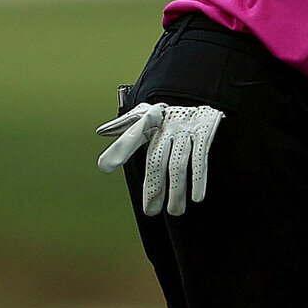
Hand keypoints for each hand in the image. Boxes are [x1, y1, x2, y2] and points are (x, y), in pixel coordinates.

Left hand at [96, 103, 223, 215]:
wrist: (206, 97)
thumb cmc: (170, 114)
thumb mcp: (148, 114)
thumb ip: (125, 125)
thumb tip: (101, 131)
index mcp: (150, 120)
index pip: (132, 134)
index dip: (120, 149)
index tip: (105, 166)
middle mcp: (166, 124)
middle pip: (156, 159)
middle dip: (153, 187)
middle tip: (151, 211)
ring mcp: (185, 129)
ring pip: (178, 164)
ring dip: (176, 190)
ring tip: (174, 210)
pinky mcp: (204, 132)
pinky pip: (200, 159)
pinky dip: (199, 179)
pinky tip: (197, 196)